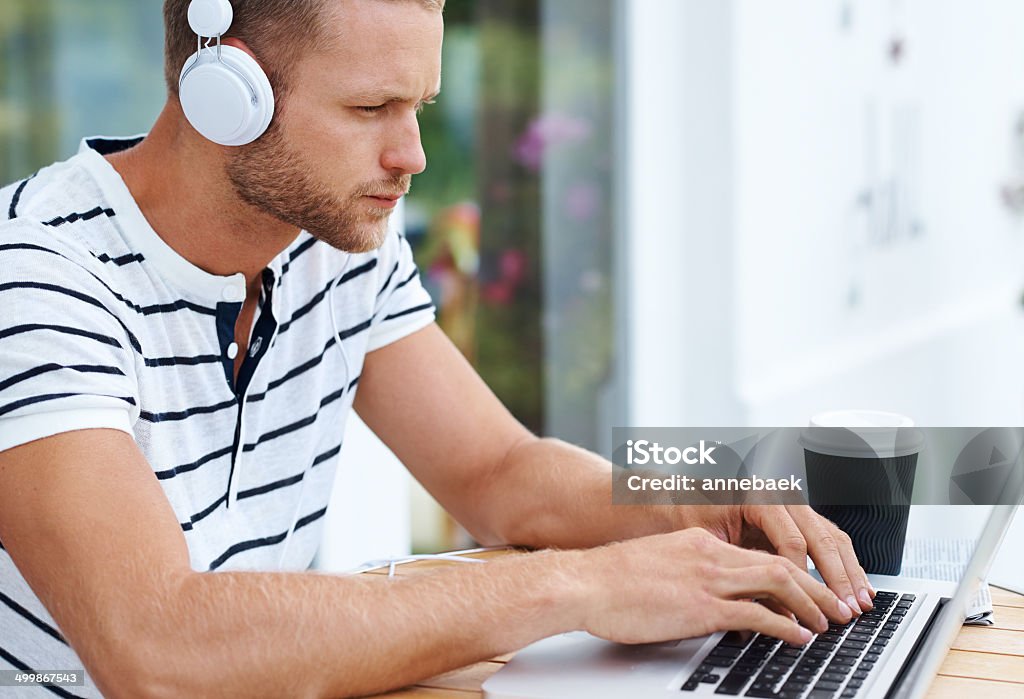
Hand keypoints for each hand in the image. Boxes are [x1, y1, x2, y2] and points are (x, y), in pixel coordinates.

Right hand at [575, 528, 854, 645]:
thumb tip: (704, 598)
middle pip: (779, 563)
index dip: (791, 572)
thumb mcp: (656, 565)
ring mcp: (707, 578)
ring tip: (828, 622)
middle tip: (835, 606)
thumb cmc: (609, 580)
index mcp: (699, 541)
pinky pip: (757, 614)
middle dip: (815, 586)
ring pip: (778, 582)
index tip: (808, 590)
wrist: (582, 582)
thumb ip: (686, 575)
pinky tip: (799, 637)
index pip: (758, 553)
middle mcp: (710, 553)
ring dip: (810, 603)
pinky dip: (786, 625)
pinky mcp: (701, 605)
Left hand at [682, 503, 873, 615]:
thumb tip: (765, 612)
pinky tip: (855, 585)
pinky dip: (844, 563)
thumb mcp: (707, 543)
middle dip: (838, 578)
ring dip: (849, 572)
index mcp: (758, 498)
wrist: (678, 498)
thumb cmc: (687, 516)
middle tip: (848, 609)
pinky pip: (828, 538)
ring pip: (832, 538)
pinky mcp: (797, 519)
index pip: (792, 540)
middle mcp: (781, 497)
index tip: (809, 605)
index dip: (803, 577)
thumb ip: (737, 571)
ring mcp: (792, 506)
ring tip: (861, 602)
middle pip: (821, 538)